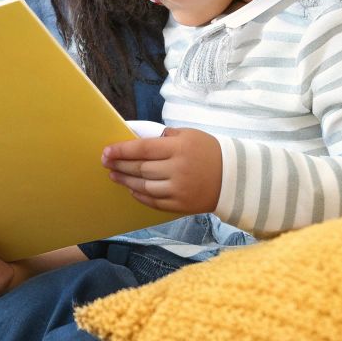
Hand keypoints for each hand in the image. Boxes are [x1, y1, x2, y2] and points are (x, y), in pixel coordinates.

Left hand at [102, 127, 222, 214]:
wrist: (235, 178)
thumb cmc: (210, 151)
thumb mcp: (190, 135)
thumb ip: (165, 137)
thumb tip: (140, 142)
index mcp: (179, 148)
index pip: (143, 149)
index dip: (122, 150)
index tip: (106, 151)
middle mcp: (177, 169)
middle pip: (141, 168)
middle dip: (120, 165)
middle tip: (106, 163)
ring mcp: (179, 190)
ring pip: (144, 186)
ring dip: (126, 181)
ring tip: (114, 175)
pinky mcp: (181, 205)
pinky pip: (154, 201)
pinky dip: (140, 196)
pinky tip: (131, 189)